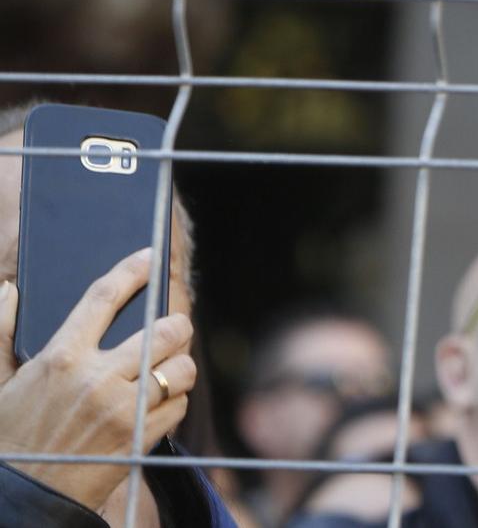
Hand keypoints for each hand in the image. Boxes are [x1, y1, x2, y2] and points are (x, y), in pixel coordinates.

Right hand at [0, 250, 196, 512]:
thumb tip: (8, 290)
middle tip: (170, 330)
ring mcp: (122, 409)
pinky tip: (156, 404)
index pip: (104, 297)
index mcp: (60, 358)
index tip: (149, 258)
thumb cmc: (8, 438)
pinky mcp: (140, 438)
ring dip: (178, 366)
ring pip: (181, 367)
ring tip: (164, 371)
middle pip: (166, 329)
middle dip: (174, 326)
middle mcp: (96, 378)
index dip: (133, 271)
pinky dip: (174, 401)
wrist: (22, 498)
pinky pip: (180, 404)